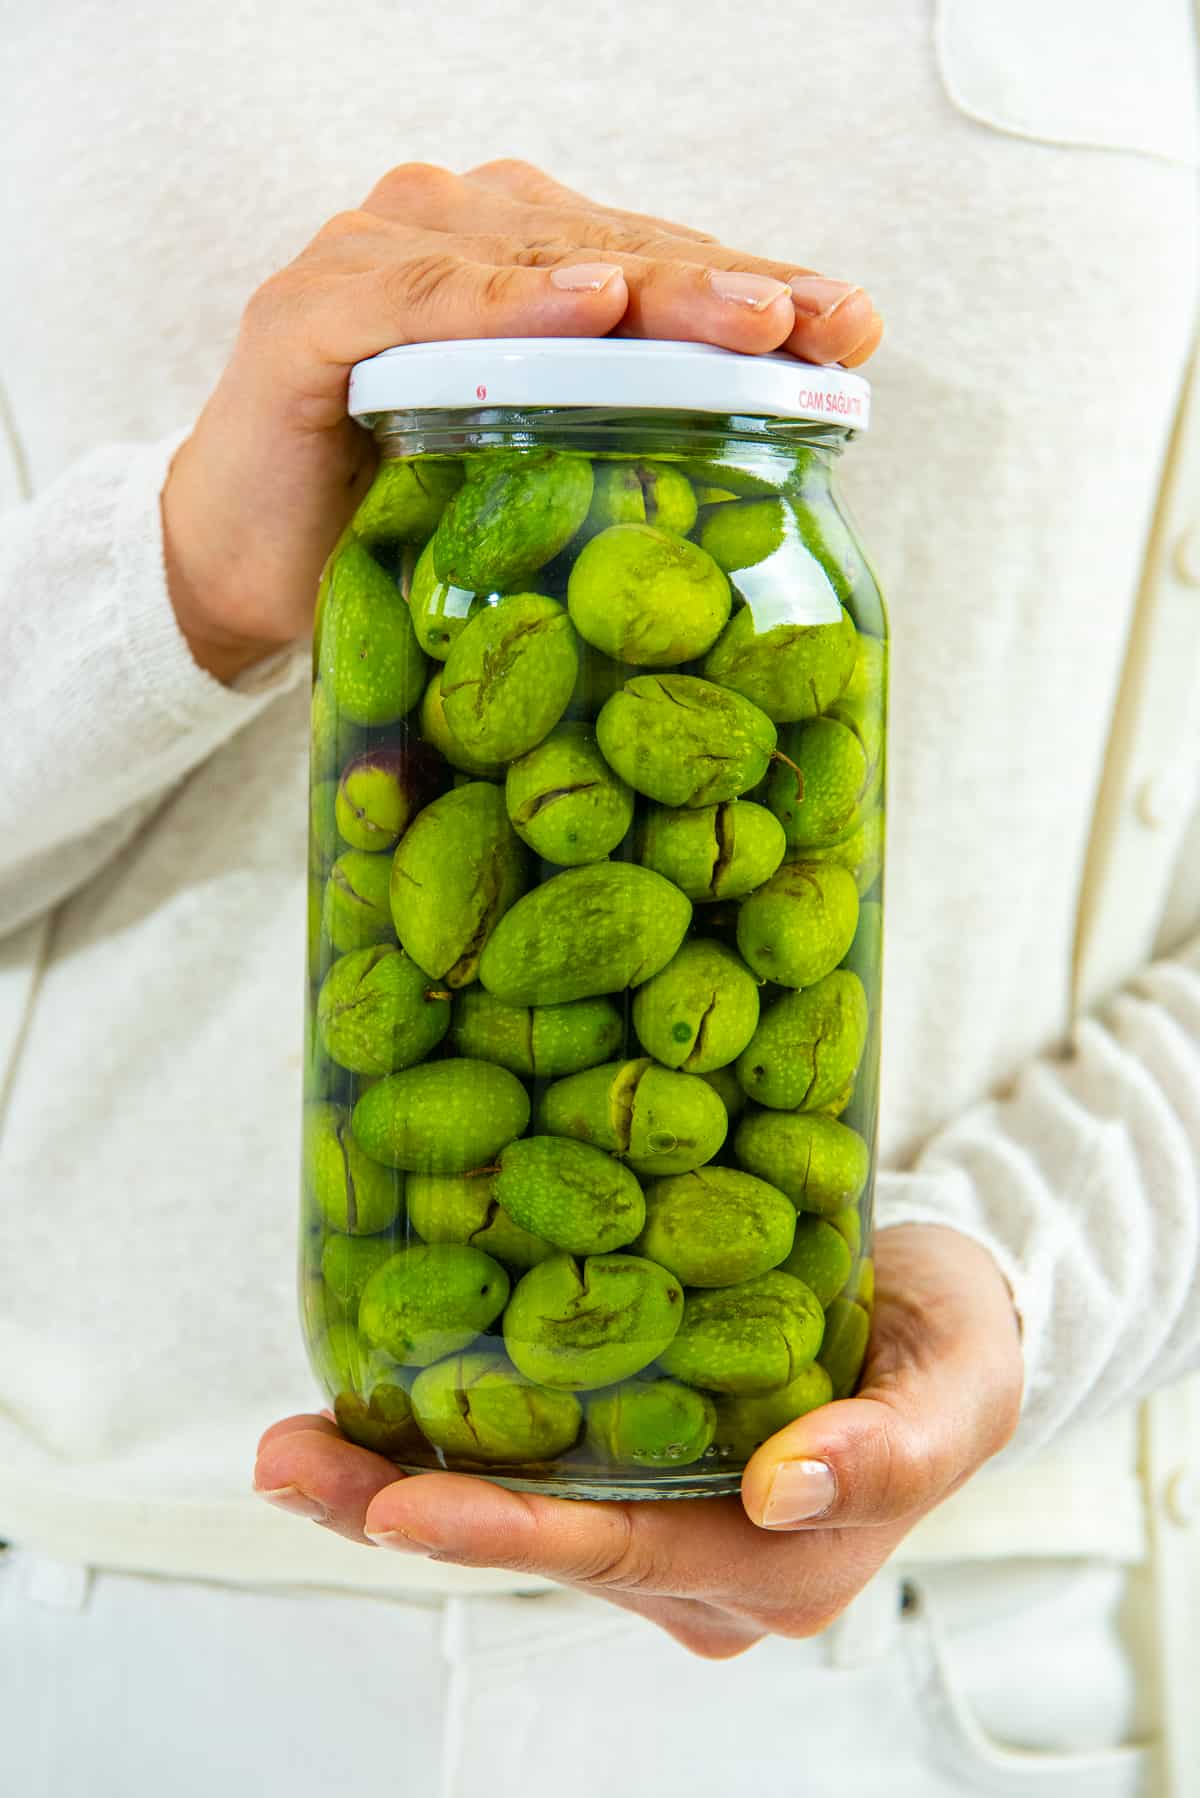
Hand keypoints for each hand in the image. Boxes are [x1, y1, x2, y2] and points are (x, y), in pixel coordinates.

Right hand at [162, 158, 881, 683]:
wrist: (242, 569)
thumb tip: (780, 463)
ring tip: (746, 316)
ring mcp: (380, 259)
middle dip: (727, 292)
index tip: (853, 329)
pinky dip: (506, 303)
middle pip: (614, 252)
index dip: (755, 296)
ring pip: (538, 260)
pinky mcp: (312, 310)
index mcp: (518, 270)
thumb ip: (623, 440)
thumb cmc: (393, 522)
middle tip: (818, 321)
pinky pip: (425, 301)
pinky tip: (587, 302)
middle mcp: (453, 237)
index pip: (654, 271)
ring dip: (649, 289)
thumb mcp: (531, 479)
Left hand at [255, 1224, 1020, 1658]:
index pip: (624, 1550)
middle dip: (405, 1513)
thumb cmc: (952, 1340)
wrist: (939, 1315)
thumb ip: (891, 1446)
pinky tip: (363, 1412)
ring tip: (290, 1445)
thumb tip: (785, 1485)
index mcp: (783, 1564)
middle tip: (289, 1461)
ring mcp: (668, 1534)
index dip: (509, 1530)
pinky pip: (535, 1475)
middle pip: (543, 1543)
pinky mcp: (642, 1478)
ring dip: (399, 1487)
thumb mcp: (957, 1381)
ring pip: (522, 1516)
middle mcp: (709, 1573)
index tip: (401, 1505)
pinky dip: (447, 1452)